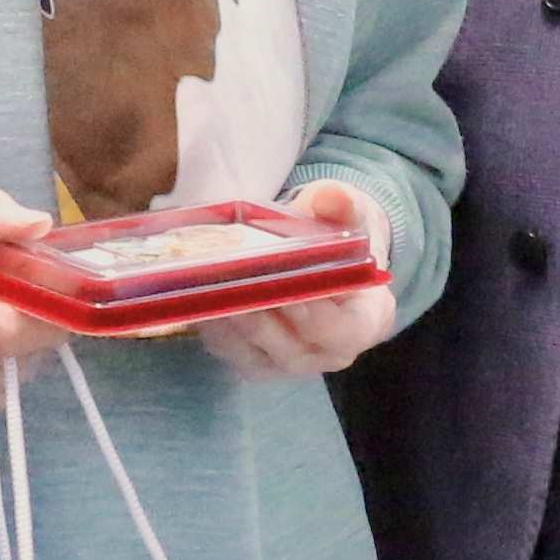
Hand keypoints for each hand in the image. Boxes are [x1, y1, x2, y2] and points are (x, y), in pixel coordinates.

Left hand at [198, 178, 397, 378]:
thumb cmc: (337, 242)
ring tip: (207, 287)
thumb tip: (335, 196)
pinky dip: (212, 326)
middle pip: (289, 348)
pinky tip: (196, 296)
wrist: (320, 262)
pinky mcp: (255, 362)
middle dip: (259, 316)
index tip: (282, 283)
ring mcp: (289, 364)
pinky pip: (230, 352)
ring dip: (229, 321)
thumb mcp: (347, 216)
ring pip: (253, 353)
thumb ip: (343, 205)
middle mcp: (327, 354)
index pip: (339, 331)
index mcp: (363, 323)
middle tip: (231, 283)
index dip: (311, 314)